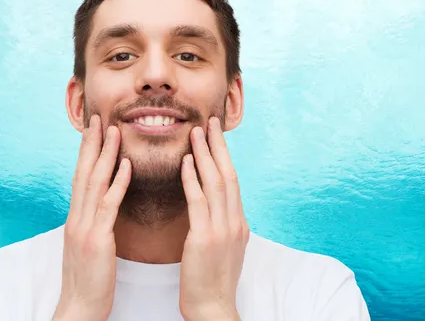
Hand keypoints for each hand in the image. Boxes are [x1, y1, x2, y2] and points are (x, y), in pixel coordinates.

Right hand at [53, 115, 131, 320]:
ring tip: (114, 130)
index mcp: (78, 218)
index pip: (83, 177)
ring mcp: (85, 227)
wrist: (81, 307)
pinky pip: (108, 205)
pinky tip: (127, 165)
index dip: (89, 151)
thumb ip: (97, 221)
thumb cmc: (92, 277)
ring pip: (94, 182)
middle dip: (92, 143)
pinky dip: (117, 182)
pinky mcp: (97, 240)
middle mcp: (78, 217)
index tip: (96, 129)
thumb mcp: (92, 243)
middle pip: (84, 172)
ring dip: (105, 154)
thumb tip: (105, 202)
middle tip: (100, 117)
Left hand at [179, 116, 248, 320]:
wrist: (213, 308)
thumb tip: (229, 212)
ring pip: (216, 182)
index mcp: (239, 223)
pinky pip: (199, 202)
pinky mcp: (205, 238)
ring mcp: (223, 229)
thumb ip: (228, 226)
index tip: (216, 137)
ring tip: (196, 132)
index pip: (233, 181)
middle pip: (228, 174)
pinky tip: (185, 162)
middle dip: (218, 146)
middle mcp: (235, 221)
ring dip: (205, 155)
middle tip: (210, 123)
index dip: (224, 156)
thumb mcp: (228, 249)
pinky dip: (193, 179)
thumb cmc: (214, 281)